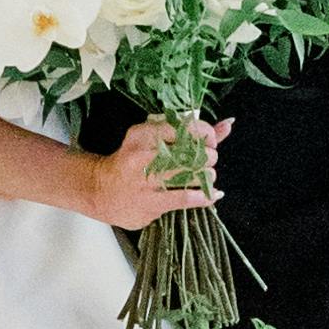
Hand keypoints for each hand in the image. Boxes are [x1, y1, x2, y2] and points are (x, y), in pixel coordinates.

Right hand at [86, 115, 225, 231]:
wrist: (101, 190)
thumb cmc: (131, 162)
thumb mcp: (153, 138)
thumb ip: (191, 133)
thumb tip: (227, 125)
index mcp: (144, 134)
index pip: (187, 127)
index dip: (207, 134)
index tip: (209, 141)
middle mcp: (144, 155)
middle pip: (192, 152)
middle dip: (209, 157)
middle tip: (206, 161)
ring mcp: (147, 181)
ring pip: (192, 175)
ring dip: (207, 176)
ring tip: (205, 176)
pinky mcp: (151, 203)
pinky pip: (187, 198)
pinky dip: (205, 196)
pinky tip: (212, 194)